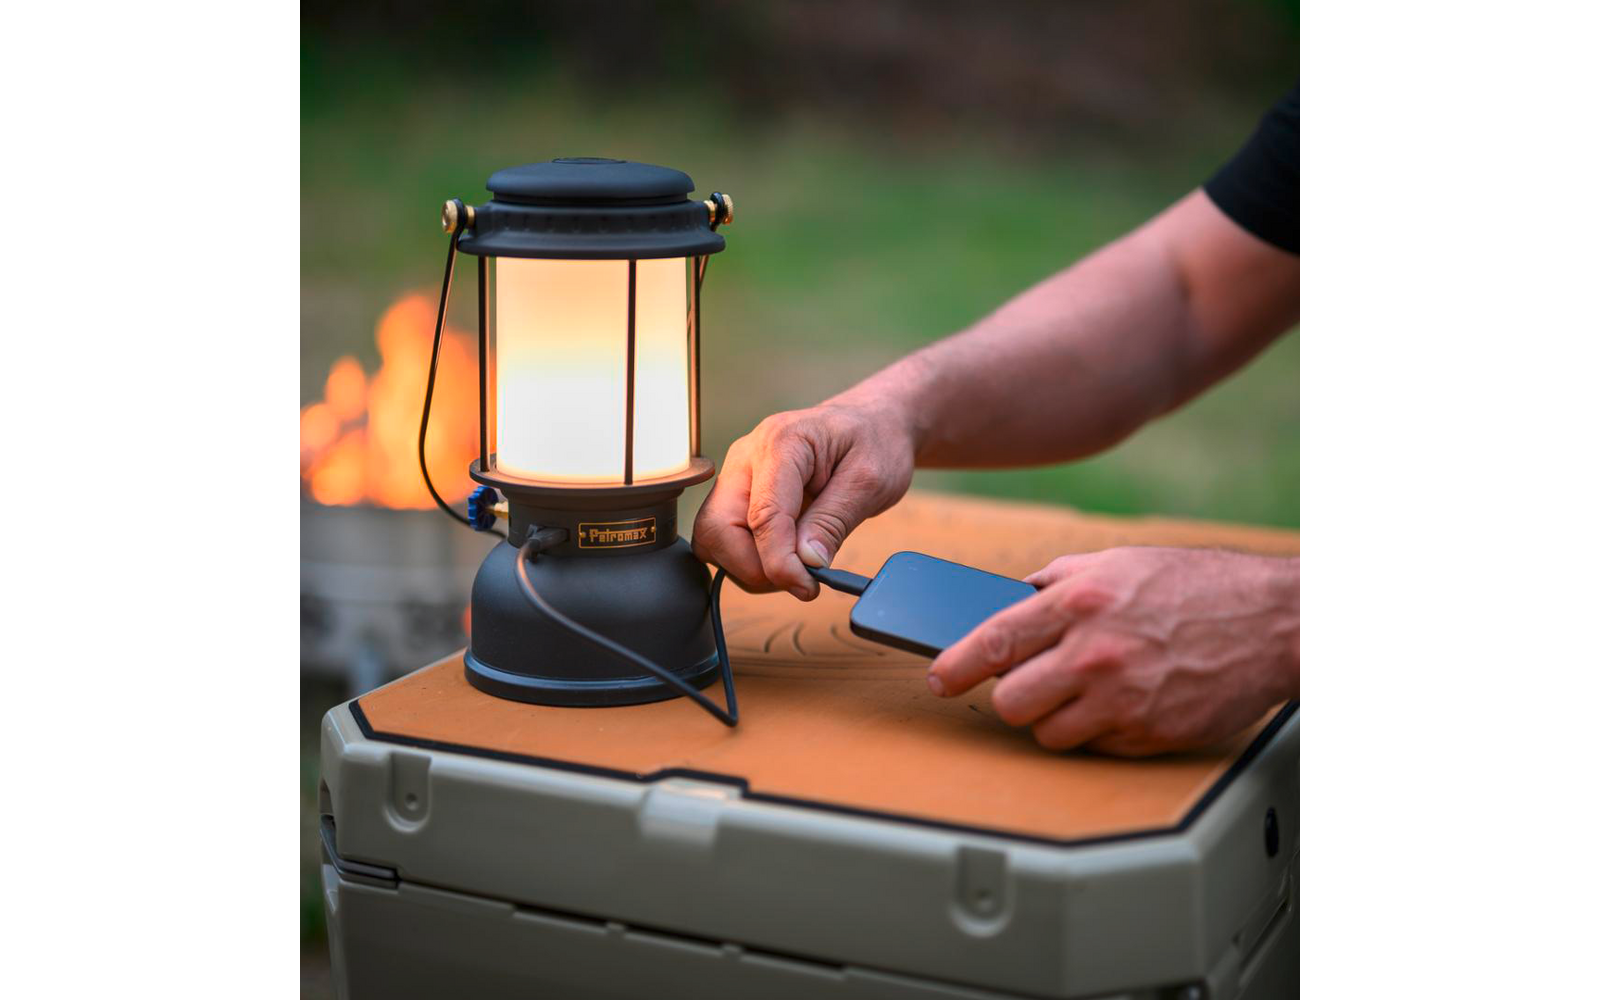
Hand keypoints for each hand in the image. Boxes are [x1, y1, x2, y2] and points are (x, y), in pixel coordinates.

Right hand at [692, 400, 915, 598]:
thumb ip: (833, 521)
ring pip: (714, 539)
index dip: (779, 561)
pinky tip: (786, 553)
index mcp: (780, 442)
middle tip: (800, 577)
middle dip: (755, 566)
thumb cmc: (873, 442)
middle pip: (717, 528)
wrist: (870, 423)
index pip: (762, 515)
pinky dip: (751, 558)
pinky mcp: (738, 494)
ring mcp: (737, 475)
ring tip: (798, 563)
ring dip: (752, 566)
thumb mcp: (869, 482)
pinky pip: (725, 539)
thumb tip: (805, 562)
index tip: (807, 586)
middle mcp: (746, 456)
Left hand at [929, 547, 1298, 755]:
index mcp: (1080, 601)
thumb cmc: (1201, 586)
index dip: (954, 664)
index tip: (938, 678)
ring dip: (1056, 719)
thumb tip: (1013, 599)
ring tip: (1084, 692)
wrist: (1275, 622)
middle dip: (1012, 696)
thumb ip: (1059, 579)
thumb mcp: (1120, 562)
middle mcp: (1095, 653)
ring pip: (1048, 733)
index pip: (993, 641)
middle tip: (1029, 684)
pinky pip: (1096, 747)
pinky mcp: (1148, 734)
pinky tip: (1125, 702)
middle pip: (1011, 701)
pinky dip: (1100, 731)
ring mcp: (1123, 700)